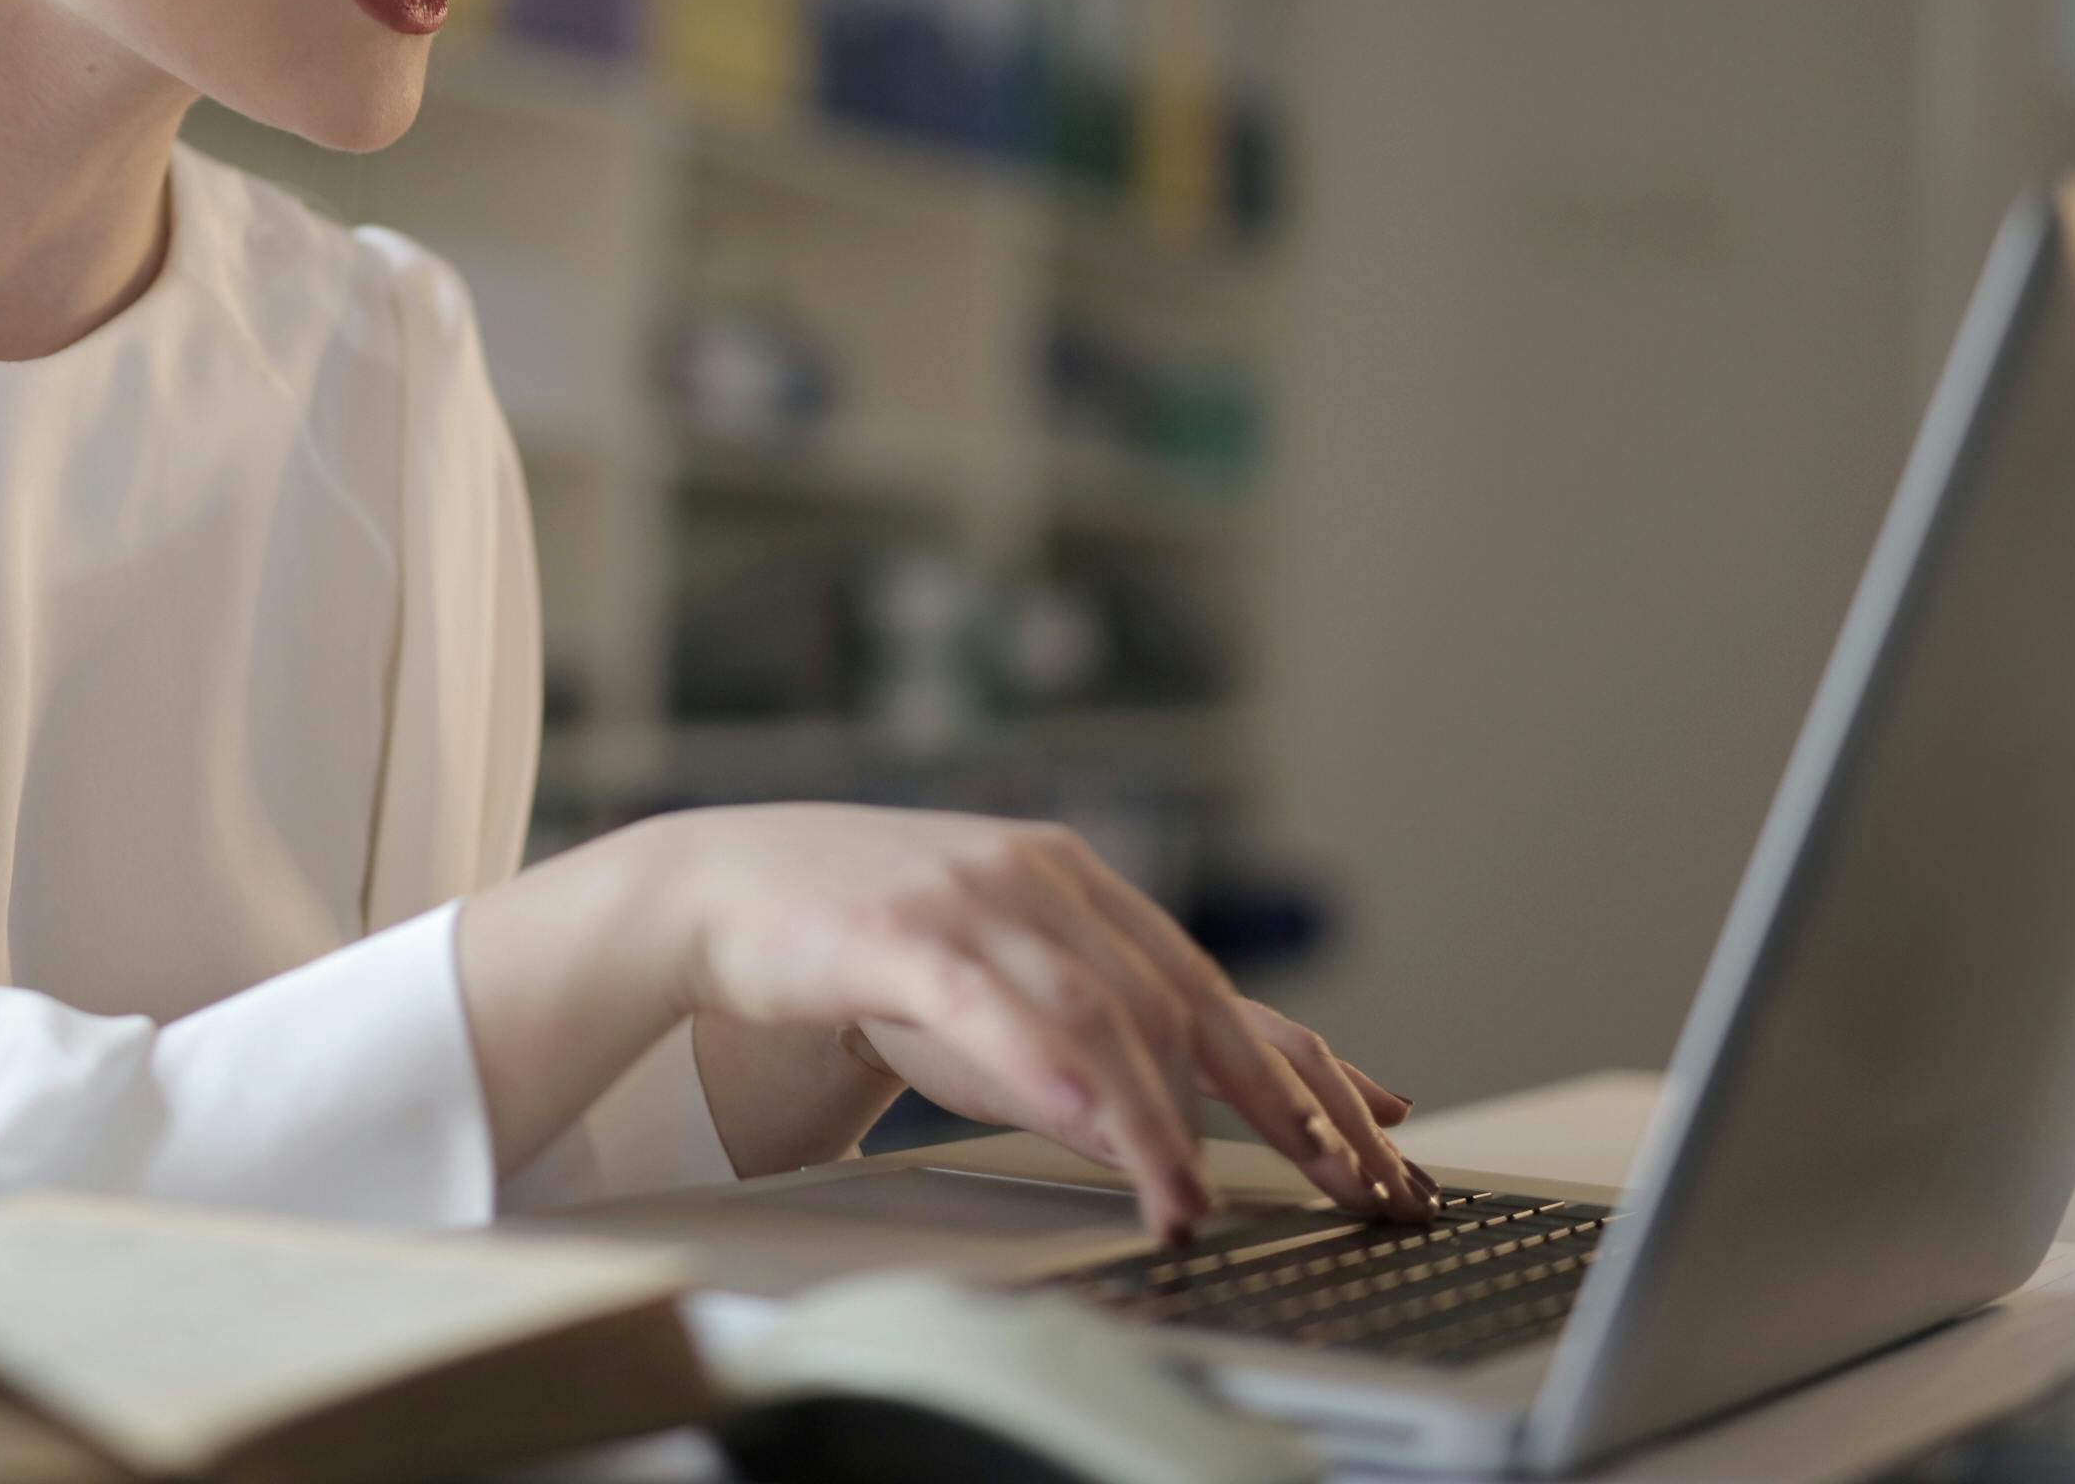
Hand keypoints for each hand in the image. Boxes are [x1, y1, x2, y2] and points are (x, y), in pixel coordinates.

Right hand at [661, 804, 1425, 1239]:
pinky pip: (992, 1004)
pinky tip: (1090, 1120)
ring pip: (1095, 1011)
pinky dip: (1050, 1067)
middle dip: (1259, 1104)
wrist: (712, 885)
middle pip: (1172, 1000)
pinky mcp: (894, 929)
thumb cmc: (849, 940)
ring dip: (1155, 1117)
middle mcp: (1034, 875)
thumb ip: (1070, 1032)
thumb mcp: (985, 978)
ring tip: (1187, 1198)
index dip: (1289, 1065)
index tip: (1363, 1139)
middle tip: (1323, 1185)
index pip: (1203, 982)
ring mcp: (967, 896)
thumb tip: (1155, 1125)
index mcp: (1066, 876)